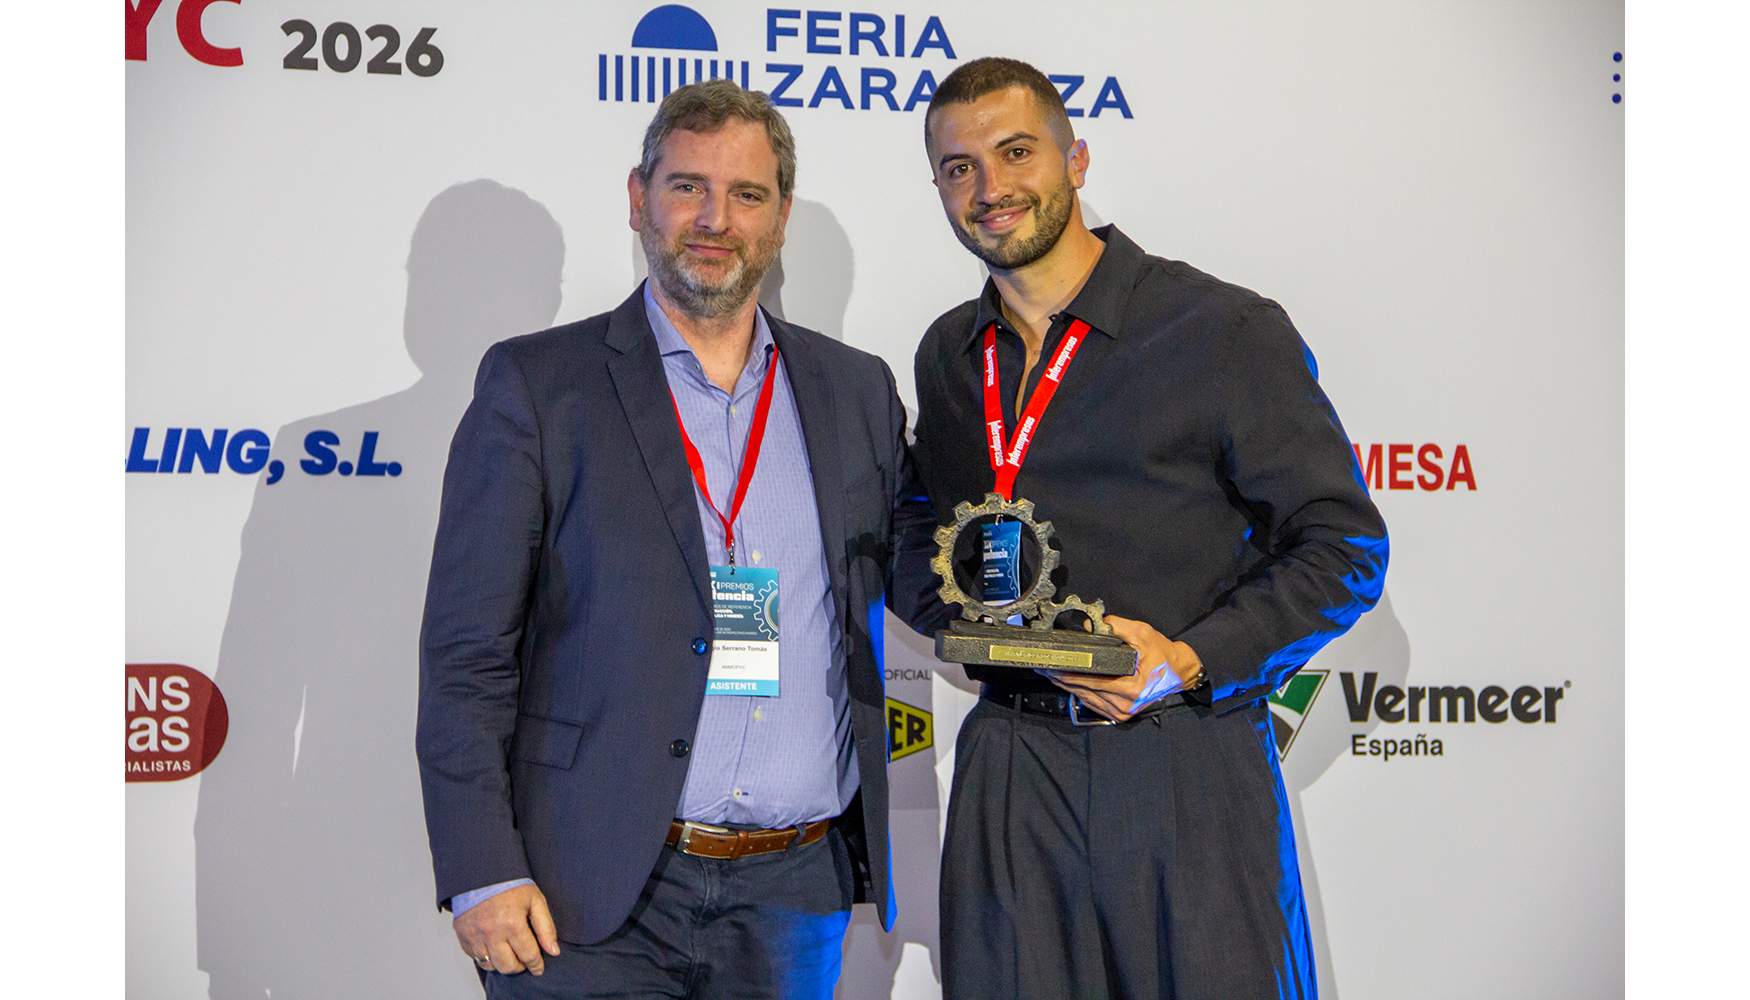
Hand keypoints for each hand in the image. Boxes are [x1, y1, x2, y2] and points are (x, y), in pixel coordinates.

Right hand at [453, 883, 559, 975]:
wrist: (482, 871)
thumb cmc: (509, 884)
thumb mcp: (535, 900)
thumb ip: (546, 928)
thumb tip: (553, 951)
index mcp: (512, 924)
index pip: (529, 956)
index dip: (536, 965)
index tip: (538, 968)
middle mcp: (492, 933)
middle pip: (508, 966)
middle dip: (519, 967)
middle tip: (523, 961)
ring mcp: (475, 935)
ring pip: (490, 966)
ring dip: (501, 964)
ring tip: (509, 954)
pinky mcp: (462, 934)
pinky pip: (474, 957)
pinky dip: (484, 956)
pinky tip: (493, 947)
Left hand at [1043, 614, 1202, 721]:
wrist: (1179, 673)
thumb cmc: (1164, 655)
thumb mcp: (1142, 634)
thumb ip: (1115, 627)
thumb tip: (1090, 625)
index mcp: (1131, 688)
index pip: (1090, 681)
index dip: (1068, 673)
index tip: (1052, 665)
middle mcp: (1125, 704)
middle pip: (1084, 691)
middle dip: (1063, 678)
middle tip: (1045, 667)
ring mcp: (1122, 712)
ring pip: (1086, 699)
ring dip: (1068, 687)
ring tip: (1052, 674)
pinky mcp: (1120, 714)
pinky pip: (1094, 704)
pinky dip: (1081, 693)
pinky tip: (1070, 683)